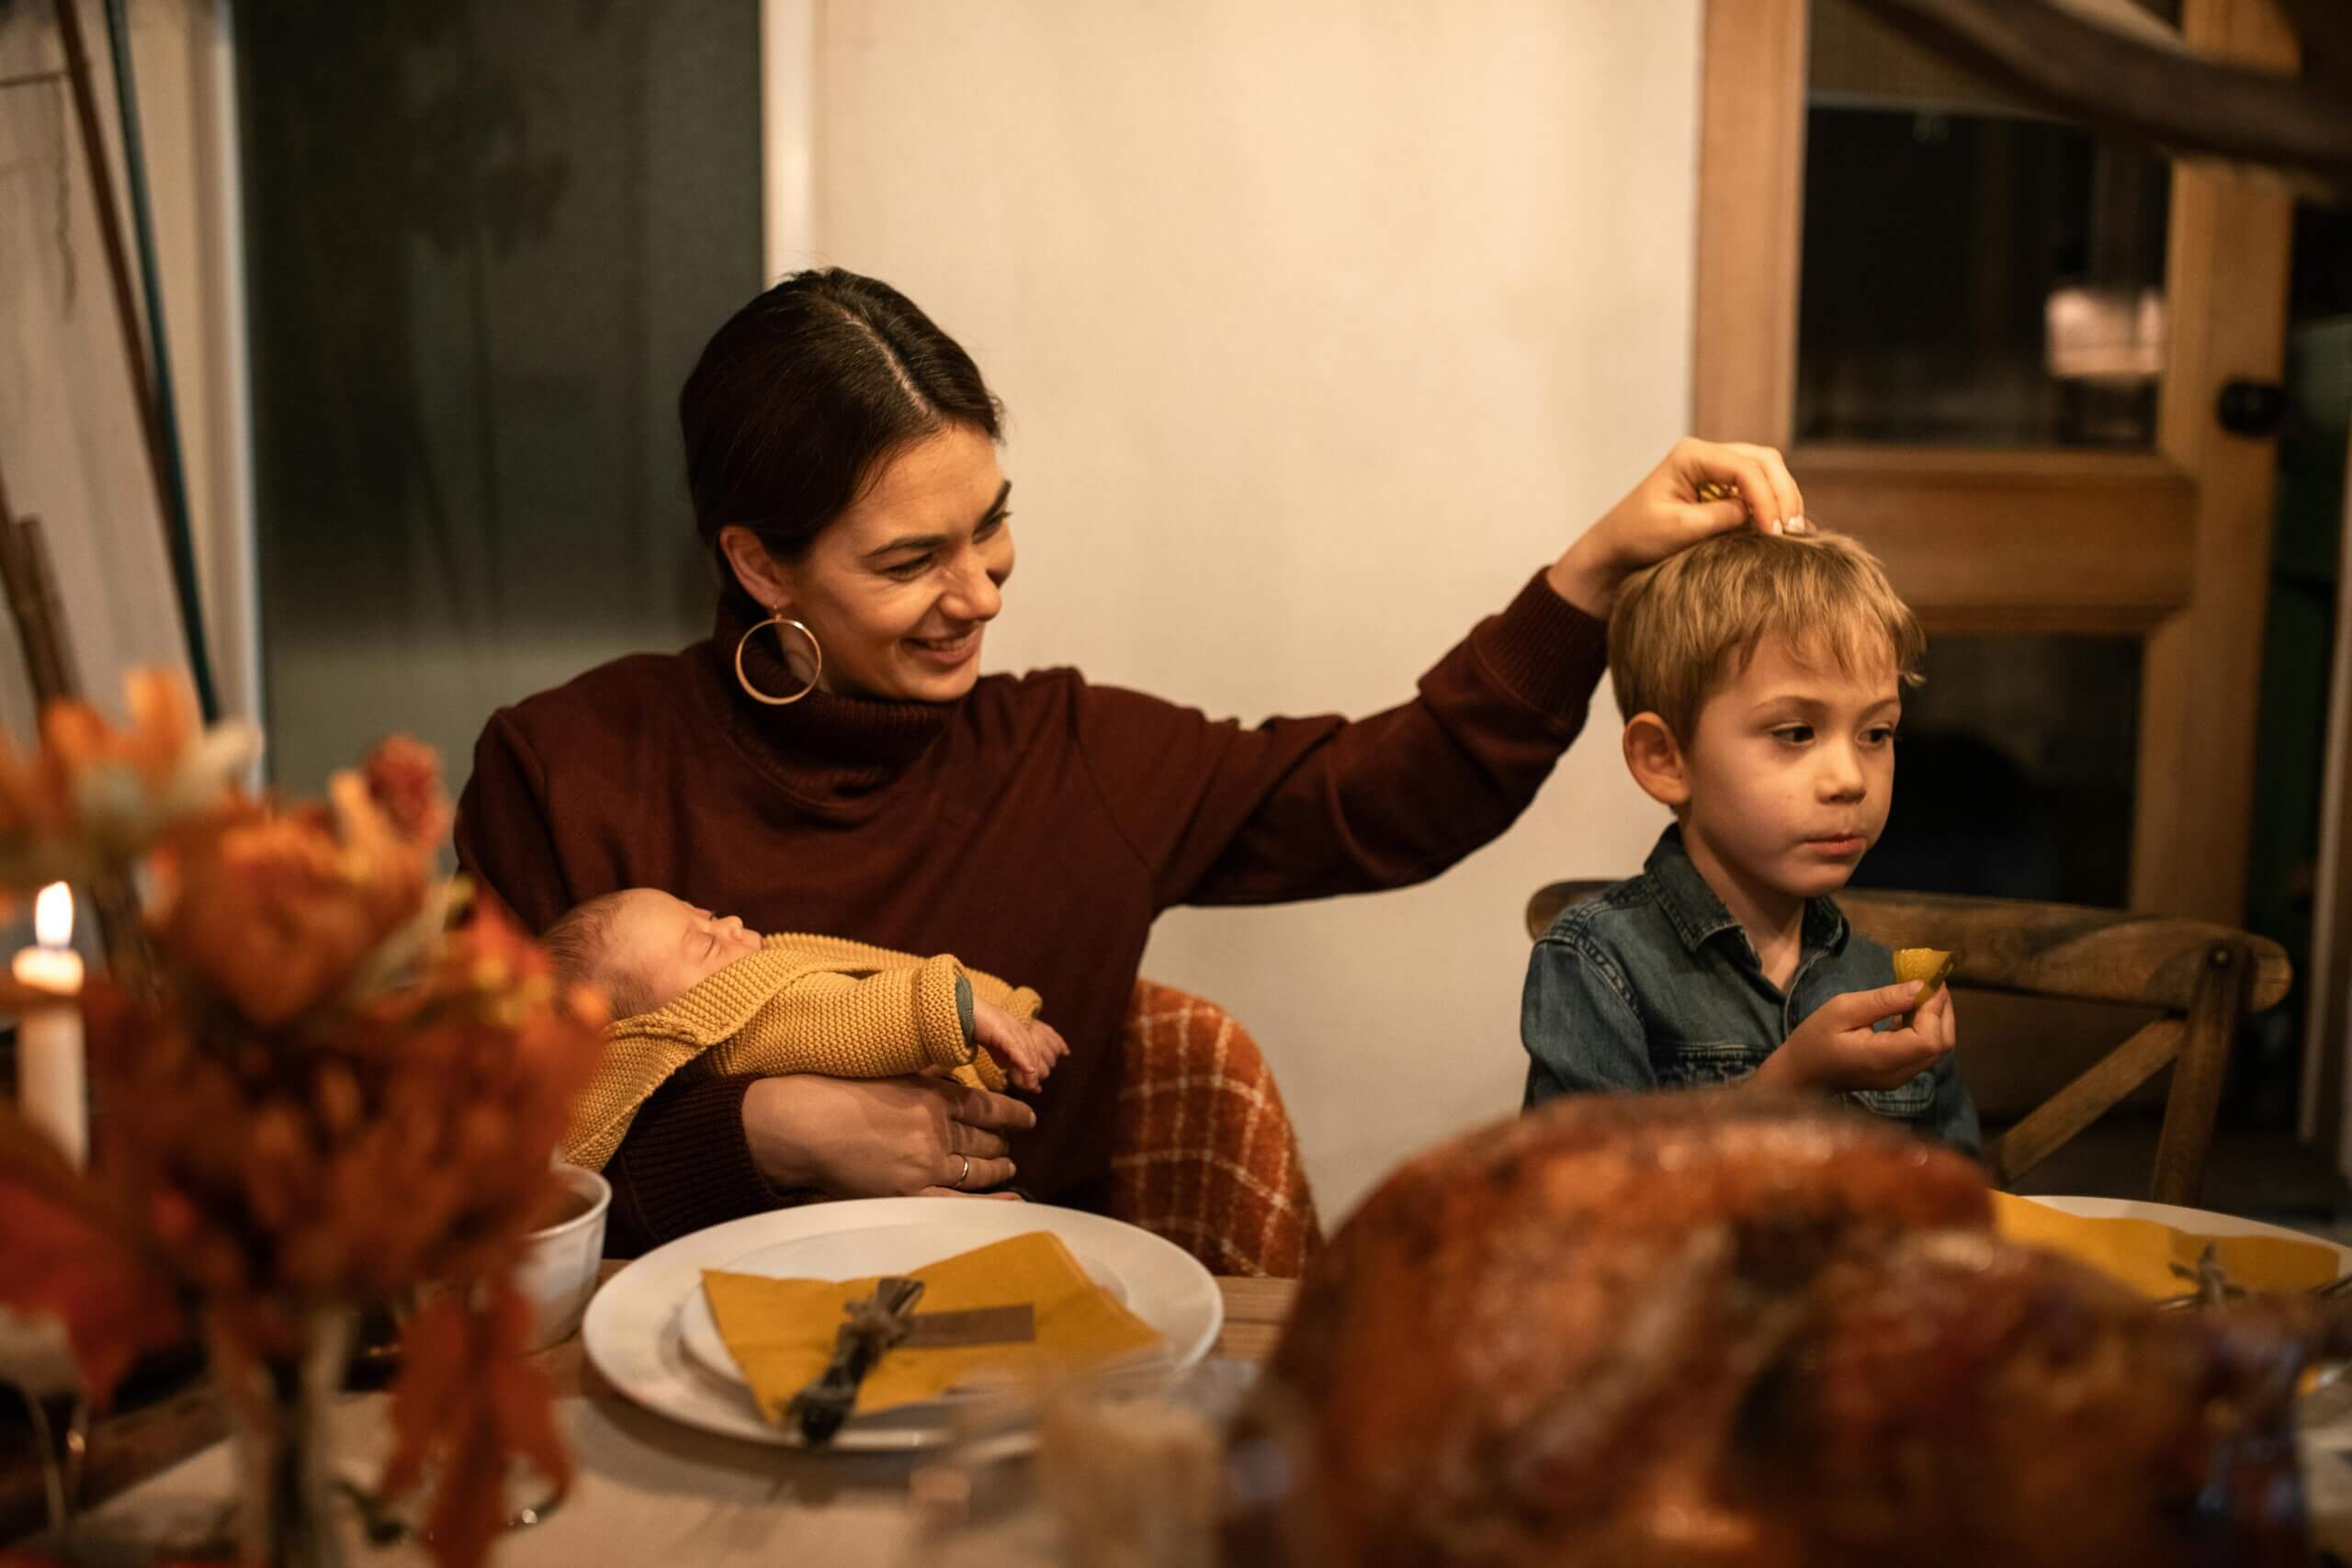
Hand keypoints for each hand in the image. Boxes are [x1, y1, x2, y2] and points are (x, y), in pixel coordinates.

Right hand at [741, 1074, 1035, 1197]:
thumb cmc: (837, 1091)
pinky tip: (1009, 1201)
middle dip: (1002, 1142)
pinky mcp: (910, 1194)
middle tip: (1010, 1144)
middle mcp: (938, 1130)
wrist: (805, 1124)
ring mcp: (927, 1165)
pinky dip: (989, 1203)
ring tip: (1008, 1168)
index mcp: (935, 1096)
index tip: (1028, 1117)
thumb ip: (926, 1078)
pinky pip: (959, 1202)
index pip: (988, 1106)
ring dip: (998, 1168)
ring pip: (976, 1169)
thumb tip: (952, 1079)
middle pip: (984, 1139)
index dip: (1013, 1113)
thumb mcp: (891, 1071)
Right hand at [971, 999, 1068, 1090]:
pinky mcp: (1001, 1030)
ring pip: (1026, 1050)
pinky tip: (1029, 1071)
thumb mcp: (991, 1042)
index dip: (1032, 1066)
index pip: (1030, 1049)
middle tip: (1033, 1087)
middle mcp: (1016, 1026)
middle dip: (1033, 1071)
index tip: (1032, 1083)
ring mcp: (1010, 1026)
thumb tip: (1007, 1067)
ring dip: (1030, 1070)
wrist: (958, 1009)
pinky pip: (1015, 1047)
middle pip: (1031, 1051)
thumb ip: (999, 1052)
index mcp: (1015, 1028)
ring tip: (1031, 1085)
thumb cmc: (972, 1024)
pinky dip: (1023, 1060)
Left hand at [1547, 439, 1807, 615]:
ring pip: (1767, 471)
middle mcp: (1706, 454)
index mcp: (1691, 455)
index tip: (1773, 532)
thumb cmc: (1638, 537)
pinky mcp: (1721, 487)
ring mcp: (1716, 468)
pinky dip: (1773, 505)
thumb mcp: (1679, 529)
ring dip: (1783, 498)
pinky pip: (1758, 488)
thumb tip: (1760, 514)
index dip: (1766, 498)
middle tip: (1791, 532)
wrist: (1616, 549)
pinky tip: (1781, 530)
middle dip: (1782, 494)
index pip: (1744, 468)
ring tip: (1791, 533)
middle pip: (1764, 461)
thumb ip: (1722, 517)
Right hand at [1751, 981, 1954, 1095]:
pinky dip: (1925, 1027)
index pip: (1929, 1039)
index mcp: (1883, 1058)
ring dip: (1936, 1018)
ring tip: (1923, 992)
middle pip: (1941, 1044)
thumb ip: (1882, 1000)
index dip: (1935, 1009)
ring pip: (1936, 1048)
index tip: (1929, 981)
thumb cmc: (1814, 1040)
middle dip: (1943, 1010)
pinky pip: (1923, 1050)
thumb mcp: (1842, 1010)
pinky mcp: (1898, 1074)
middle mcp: (1899, 1073)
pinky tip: (1911, 1009)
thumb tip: (1920, 987)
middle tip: (1932, 982)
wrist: (1801, 1075)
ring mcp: (1901, 1077)